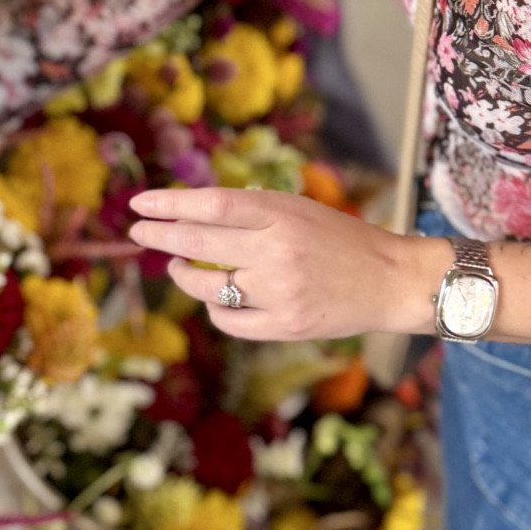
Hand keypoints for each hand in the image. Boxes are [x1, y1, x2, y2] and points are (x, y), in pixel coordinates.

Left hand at [128, 186, 450, 341]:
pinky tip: (214, 297)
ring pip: (208, 287)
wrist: (392, 280)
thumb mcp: (300, 210)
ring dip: (184, 276)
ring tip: (178, 266)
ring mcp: (279, 292)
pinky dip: (214, 308)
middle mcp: (276, 251)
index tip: (139, 203)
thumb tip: (192, 214)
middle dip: (160, 237)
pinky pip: (229, 320)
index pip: (211, 204)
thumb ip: (254, 211)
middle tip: (138, 232)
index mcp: (281, 214)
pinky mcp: (285, 326)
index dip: (170, 204)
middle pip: (199, 243)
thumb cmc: (343, 239)